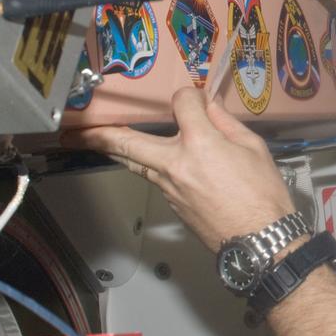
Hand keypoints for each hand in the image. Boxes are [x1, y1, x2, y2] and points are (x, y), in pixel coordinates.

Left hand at [68, 88, 296, 247]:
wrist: (259, 240)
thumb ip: (226, 123)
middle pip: (126, 143)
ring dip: (113, 149)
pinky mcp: (170, 203)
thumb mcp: (253, 148)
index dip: (190, 95)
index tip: (197, 98)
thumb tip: (208, 105)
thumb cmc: (263, 194)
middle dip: (97, 134)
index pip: (181, 104)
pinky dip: (147, 163)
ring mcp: (168, 187)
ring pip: (133, 162)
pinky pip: (153, 176)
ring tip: (92, 140)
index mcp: (200, 144)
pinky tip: (149, 158)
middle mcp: (174, 164)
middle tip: (73, 129)